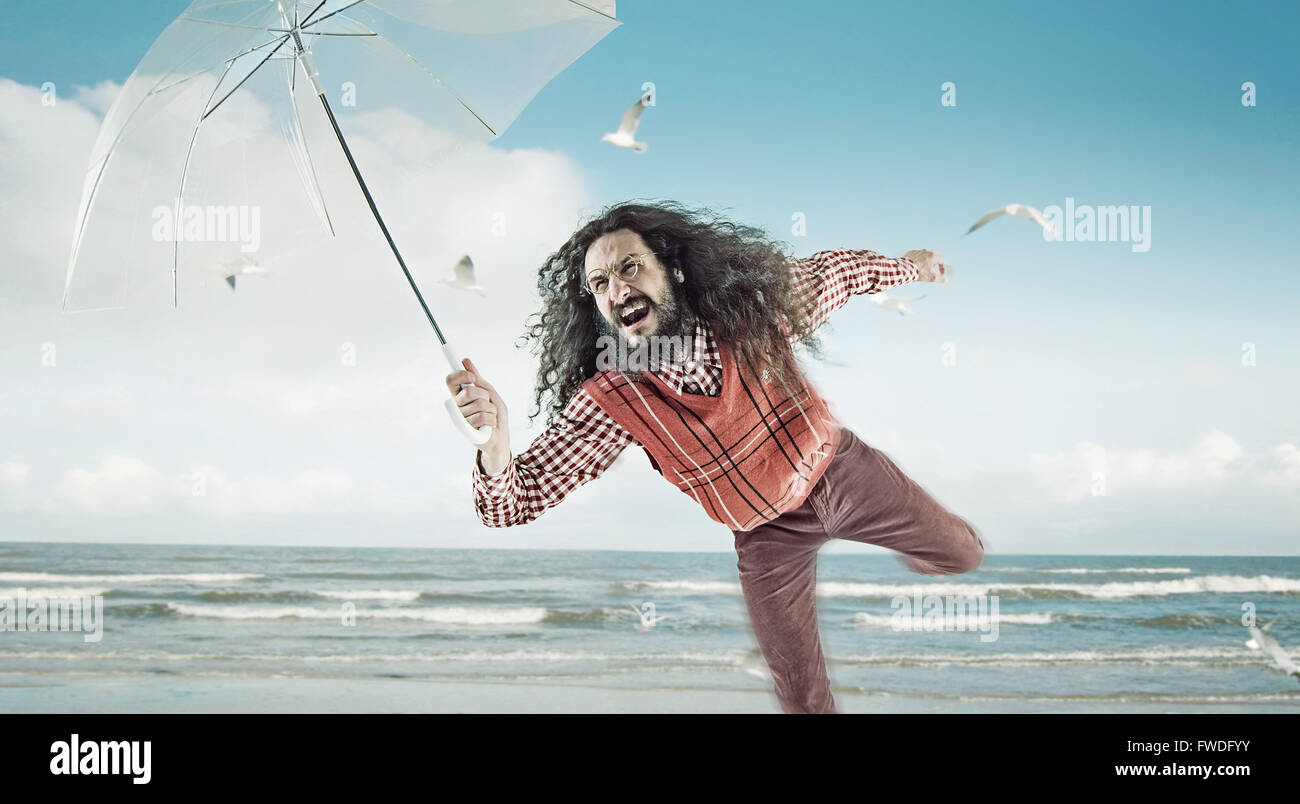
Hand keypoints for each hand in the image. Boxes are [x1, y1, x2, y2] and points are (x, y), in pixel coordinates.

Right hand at [444, 358, 510, 474]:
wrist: (501, 438)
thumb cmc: (495, 415)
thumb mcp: (490, 393)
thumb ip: (478, 379)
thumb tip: (465, 361)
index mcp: (460, 396)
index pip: (451, 380)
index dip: (460, 375)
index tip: (472, 377)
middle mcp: (457, 407)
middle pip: (468, 391)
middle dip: (484, 395)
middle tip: (487, 403)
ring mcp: (461, 420)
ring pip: (479, 405)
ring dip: (491, 410)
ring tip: (490, 417)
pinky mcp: (467, 432)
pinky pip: (482, 418)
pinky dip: (492, 420)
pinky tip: (489, 426)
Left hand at [903, 249, 948, 282]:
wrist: (904, 269)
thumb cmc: (919, 272)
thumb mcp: (931, 277)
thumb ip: (940, 279)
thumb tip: (946, 281)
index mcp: (933, 256)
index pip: (942, 261)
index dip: (942, 269)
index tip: (941, 274)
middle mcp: (926, 251)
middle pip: (934, 256)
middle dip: (936, 263)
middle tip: (934, 270)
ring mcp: (918, 251)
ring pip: (925, 255)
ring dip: (927, 262)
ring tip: (925, 269)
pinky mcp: (911, 252)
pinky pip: (917, 256)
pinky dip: (918, 260)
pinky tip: (916, 266)